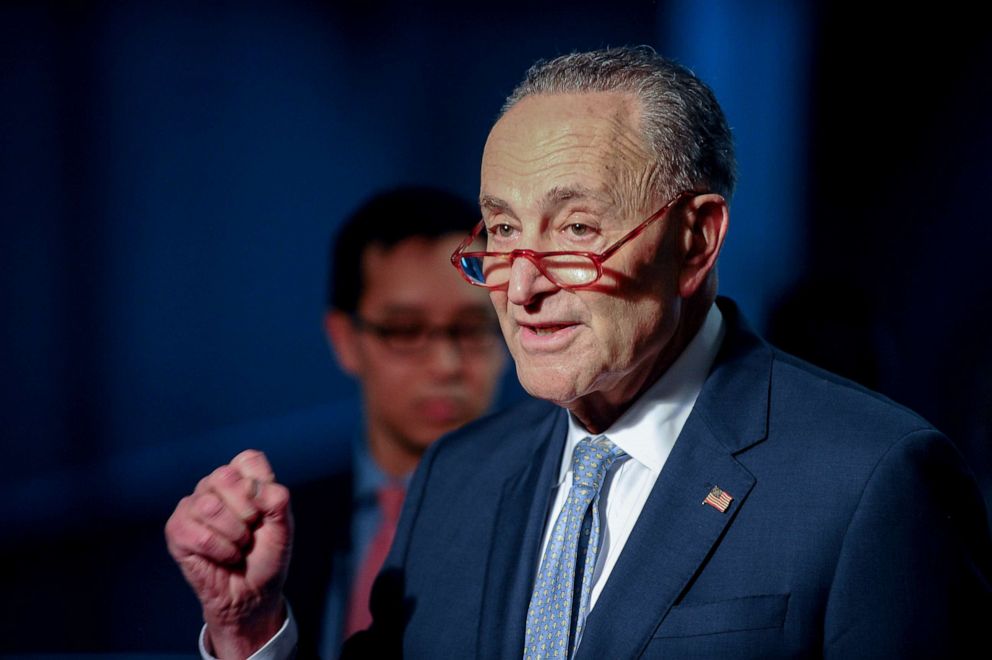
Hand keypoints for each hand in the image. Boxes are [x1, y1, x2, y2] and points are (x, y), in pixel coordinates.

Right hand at [165, 449, 293, 657]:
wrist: (254, 591)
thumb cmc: (267, 555)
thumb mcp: (284, 525)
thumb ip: (277, 500)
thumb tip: (252, 487)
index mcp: (241, 478)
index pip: (248, 460)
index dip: (261, 486)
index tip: (265, 511)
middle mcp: (213, 486)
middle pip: (225, 476)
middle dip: (246, 512)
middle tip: (250, 532)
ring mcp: (192, 506)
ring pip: (209, 505)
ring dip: (233, 535)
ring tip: (238, 546)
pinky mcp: (176, 530)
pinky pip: (196, 534)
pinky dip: (219, 550)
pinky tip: (225, 557)